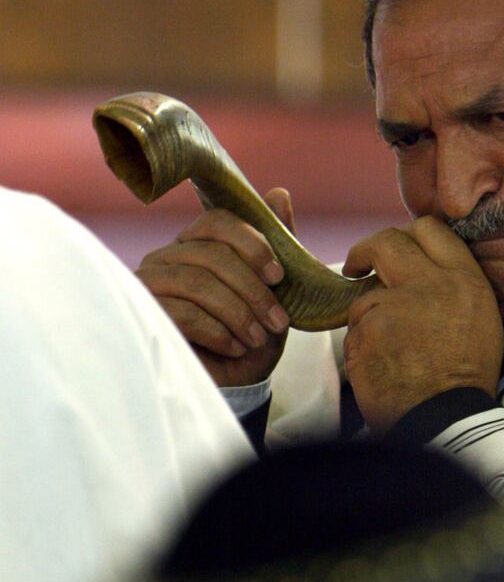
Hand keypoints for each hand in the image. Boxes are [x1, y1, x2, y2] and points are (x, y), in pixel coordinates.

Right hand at [136, 188, 294, 386]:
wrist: (232, 387)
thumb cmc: (250, 337)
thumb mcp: (275, 295)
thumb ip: (279, 245)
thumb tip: (279, 194)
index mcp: (196, 246)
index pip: (217, 222)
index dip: (252, 244)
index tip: (280, 276)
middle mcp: (167, 259)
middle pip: (210, 254)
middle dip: (253, 289)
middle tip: (277, 321)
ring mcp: (149, 287)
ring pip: (197, 282)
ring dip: (238, 312)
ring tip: (257, 338)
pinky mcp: (144, 317)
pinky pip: (183, 313)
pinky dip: (219, 332)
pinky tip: (235, 348)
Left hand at [342, 217, 502, 432]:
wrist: (445, 422)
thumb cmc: (464, 380)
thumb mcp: (481, 321)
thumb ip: (453, 287)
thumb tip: (422, 268)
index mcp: (465, 280)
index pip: (430, 229)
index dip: (406, 234)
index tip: (393, 248)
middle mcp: (432, 284)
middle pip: (388, 242)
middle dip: (365, 250)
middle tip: (355, 265)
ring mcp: (396, 304)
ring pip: (364, 296)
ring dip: (368, 318)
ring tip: (390, 353)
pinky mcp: (368, 329)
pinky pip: (354, 330)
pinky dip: (360, 347)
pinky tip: (380, 368)